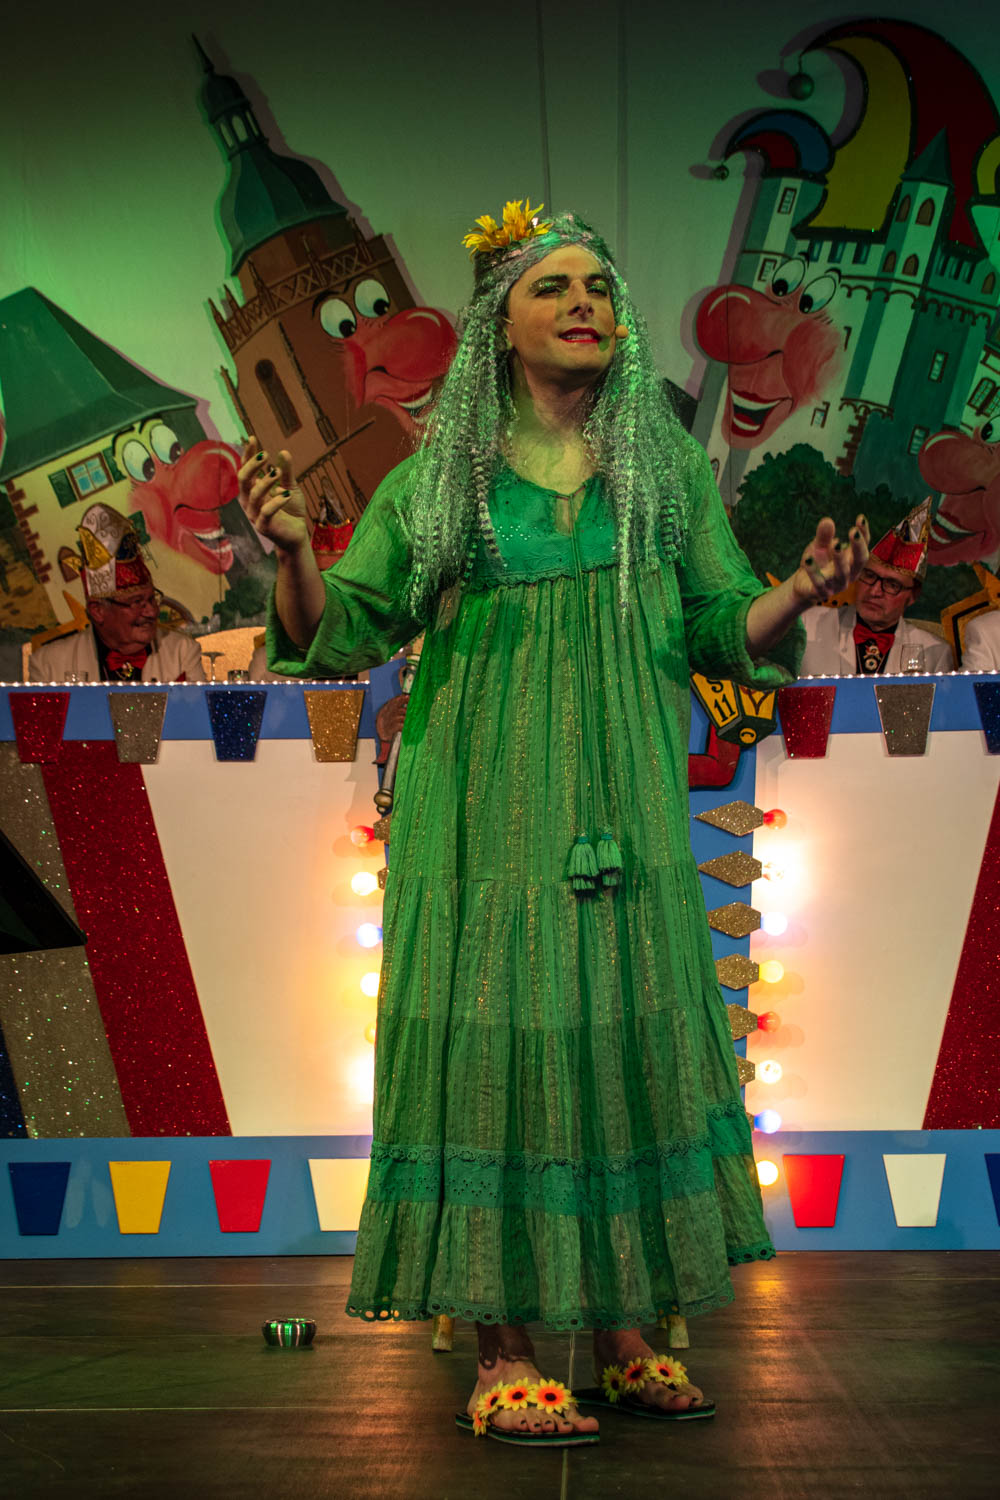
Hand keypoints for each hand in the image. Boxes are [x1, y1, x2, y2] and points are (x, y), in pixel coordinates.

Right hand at [238, 437, 309, 553]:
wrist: (297, 536)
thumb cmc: (291, 511)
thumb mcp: (290, 487)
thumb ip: (286, 473)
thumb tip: (284, 452)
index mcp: (252, 490)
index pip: (245, 469)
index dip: (247, 454)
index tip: (252, 438)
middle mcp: (249, 501)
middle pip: (243, 479)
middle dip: (252, 465)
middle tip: (266, 454)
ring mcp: (254, 515)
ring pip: (253, 495)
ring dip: (265, 481)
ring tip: (277, 472)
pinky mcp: (264, 527)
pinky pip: (266, 512)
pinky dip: (276, 502)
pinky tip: (287, 494)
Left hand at [792, 514, 869, 603]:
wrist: (803, 586)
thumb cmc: (818, 563)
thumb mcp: (820, 547)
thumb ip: (824, 536)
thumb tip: (827, 521)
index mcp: (853, 562)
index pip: (863, 547)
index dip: (864, 534)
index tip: (860, 518)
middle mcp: (849, 574)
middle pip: (859, 561)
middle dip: (858, 546)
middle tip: (853, 531)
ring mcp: (837, 585)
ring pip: (842, 573)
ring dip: (840, 558)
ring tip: (836, 543)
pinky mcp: (822, 593)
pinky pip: (818, 582)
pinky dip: (813, 571)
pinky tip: (807, 559)